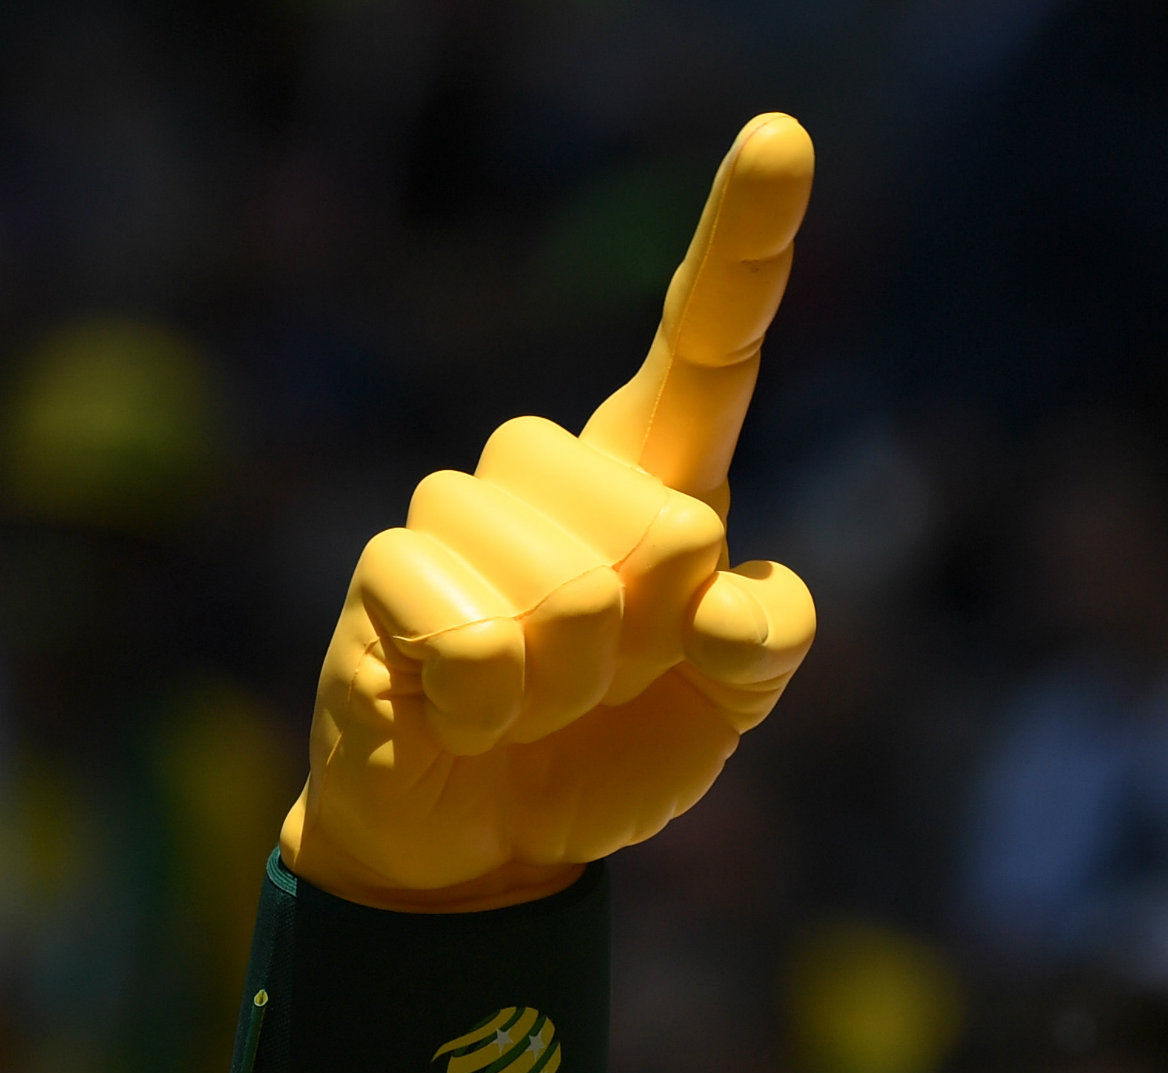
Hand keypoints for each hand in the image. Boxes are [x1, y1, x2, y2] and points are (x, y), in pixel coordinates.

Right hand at [282, 113, 821, 910]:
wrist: (488, 841)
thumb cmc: (612, 745)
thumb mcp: (727, 706)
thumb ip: (766, 642)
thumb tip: (718, 601)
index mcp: (662, 477)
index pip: (707, 342)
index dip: (745, 244)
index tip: (782, 136)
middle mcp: (558, 471)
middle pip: (656, 520)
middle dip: (652, 639)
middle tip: (607, 680)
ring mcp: (461, 513)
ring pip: (564, 591)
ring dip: (571, 685)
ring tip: (535, 703)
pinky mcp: (385, 575)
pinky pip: (474, 635)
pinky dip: (492, 706)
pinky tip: (466, 716)